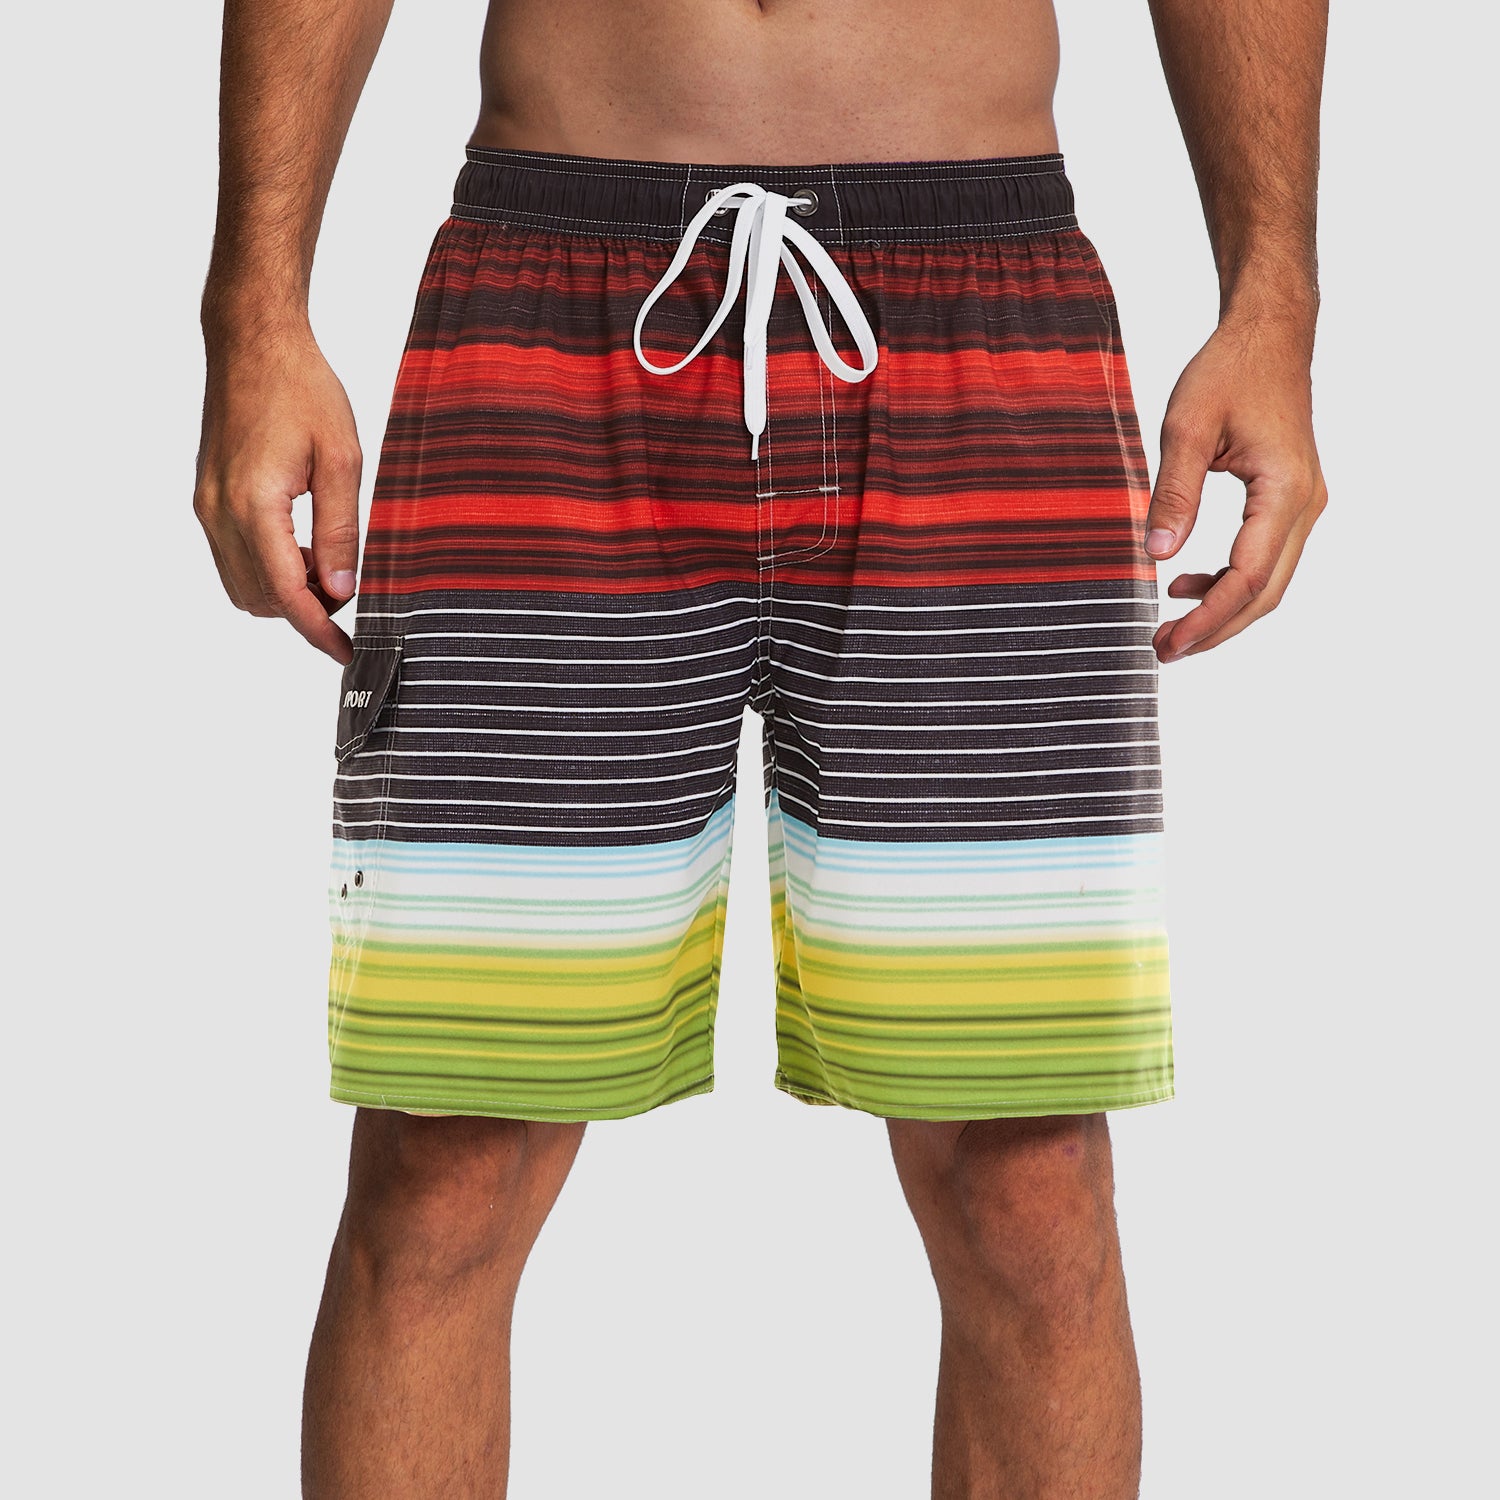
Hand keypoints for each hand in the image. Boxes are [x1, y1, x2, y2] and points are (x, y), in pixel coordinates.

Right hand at [193, 323, 361, 664]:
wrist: (252, 343)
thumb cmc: (302, 390)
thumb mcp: (342, 460)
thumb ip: (341, 531)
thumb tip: (341, 590)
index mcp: (254, 506)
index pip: (285, 595)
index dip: (319, 632)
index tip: (348, 653)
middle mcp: (219, 513)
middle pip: (261, 600)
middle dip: (306, 612)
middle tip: (350, 591)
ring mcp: (206, 507)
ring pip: (242, 586)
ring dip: (285, 592)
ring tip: (327, 563)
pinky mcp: (206, 499)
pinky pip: (233, 558)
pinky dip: (268, 569)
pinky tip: (302, 545)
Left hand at [1144, 312, 1327, 662]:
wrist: (1267, 336)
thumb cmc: (1230, 371)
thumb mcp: (1186, 427)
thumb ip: (1172, 492)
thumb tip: (1155, 555)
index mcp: (1284, 490)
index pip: (1248, 577)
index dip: (1208, 619)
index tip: (1170, 642)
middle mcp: (1304, 504)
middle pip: (1265, 592)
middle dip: (1215, 628)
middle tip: (1165, 650)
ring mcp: (1302, 504)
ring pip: (1268, 580)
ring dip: (1221, 608)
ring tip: (1170, 624)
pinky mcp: (1289, 501)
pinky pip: (1264, 557)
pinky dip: (1227, 580)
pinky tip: (1185, 582)